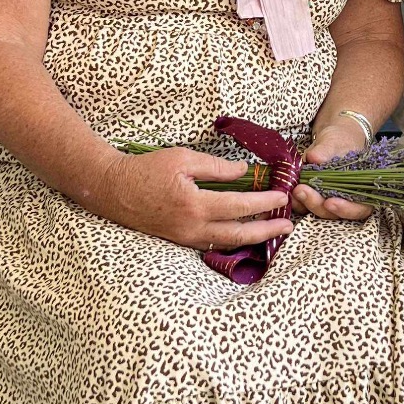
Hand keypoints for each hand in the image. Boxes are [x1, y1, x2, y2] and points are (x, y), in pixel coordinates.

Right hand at [94, 147, 293, 250]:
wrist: (114, 190)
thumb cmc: (147, 170)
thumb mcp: (182, 159)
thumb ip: (216, 167)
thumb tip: (244, 171)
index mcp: (194, 204)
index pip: (239, 206)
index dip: (263, 202)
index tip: (282, 196)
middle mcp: (193, 227)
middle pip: (239, 234)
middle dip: (268, 231)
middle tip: (289, 226)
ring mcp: (186, 238)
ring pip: (228, 243)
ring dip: (253, 238)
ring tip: (274, 231)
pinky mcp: (181, 240)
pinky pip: (213, 244)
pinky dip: (233, 240)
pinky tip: (245, 233)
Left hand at [290, 118, 371, 222]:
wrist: (331, 138)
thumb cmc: (341, 140)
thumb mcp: (336, 141)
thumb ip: (326, 150)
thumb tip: (314, 158)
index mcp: (362, 191)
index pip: (359, 209)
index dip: (345, 209)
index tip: (330, 202)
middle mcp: (346, 200)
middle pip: (335, 213)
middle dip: (317, 204)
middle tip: (302, 190)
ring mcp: (328, 200)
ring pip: (318, 211)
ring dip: (305, 204)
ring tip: (295, 190)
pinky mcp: (314, 197)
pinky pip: (306, 205)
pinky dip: (298, 200)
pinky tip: (290, 191)